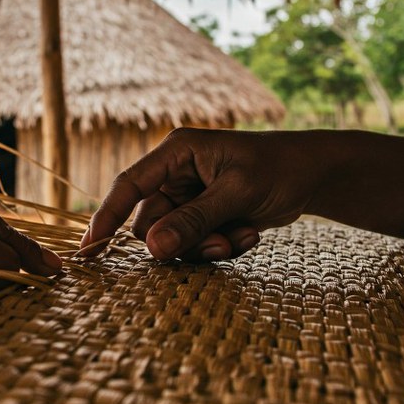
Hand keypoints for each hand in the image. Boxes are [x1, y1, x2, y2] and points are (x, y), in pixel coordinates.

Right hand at [81, 128, 325, 261]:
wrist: (312, 175)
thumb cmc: (277, 168)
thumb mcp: (237, 192)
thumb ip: (194, 221)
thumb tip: (154, 249)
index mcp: (175, 153)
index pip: (129, 185)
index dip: (106, 216)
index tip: (90, 249)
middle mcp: (175, 176)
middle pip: (151, 224)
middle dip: (183, 242)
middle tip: (219, 246)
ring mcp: (188, 199)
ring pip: (172, 240)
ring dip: (205, 247)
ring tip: (240, 237)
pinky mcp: (202, 217)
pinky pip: (194, 245)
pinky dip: (220, 246)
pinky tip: (248, 233)